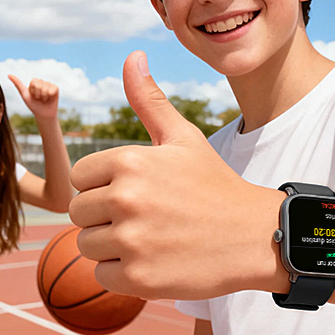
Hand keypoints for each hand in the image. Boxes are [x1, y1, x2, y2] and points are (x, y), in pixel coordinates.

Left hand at [8, 74, 59, 120]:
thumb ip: (17, 84)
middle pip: (39, 85)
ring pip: (46, 88)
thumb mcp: (24, 95)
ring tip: (44, 99)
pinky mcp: (56, 89)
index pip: (34, 83)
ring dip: (44, 97)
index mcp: (34, 82)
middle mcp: (42, 82)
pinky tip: (50, 99)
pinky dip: (50, 96)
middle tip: (39, 99)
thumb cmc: (33, 105)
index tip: (33, 96)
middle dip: (38, 94)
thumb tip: (8, 74)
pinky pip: (52, 90)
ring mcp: (50, 85)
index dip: (33, 91)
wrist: (43, 114)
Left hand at [70, 51, 284, 299]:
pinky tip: (156, 262)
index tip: (141, 193)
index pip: (79, 178)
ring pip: (86, 246)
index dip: (105, 186)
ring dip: (112, 247)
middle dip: (106, 218)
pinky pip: (101, 275)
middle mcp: (126, 198)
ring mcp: (131, 240)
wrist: (255, 237)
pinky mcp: (137, 277)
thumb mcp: (184, 139)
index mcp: (130, 161)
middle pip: (79, 213)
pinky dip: (124, 274)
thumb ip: (150, 101)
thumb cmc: (214, 185)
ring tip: (153, 240)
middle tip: (150, 219)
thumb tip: (132, 56)